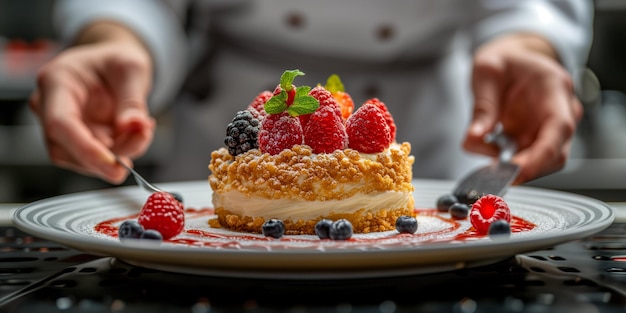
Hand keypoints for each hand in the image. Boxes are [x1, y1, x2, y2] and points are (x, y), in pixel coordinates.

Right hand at [29, 22, 154, 183]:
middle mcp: (49, 107)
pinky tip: (136, 134)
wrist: (113, 66)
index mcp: (56, 81)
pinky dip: (120, 151)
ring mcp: (59, 127)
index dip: (85, 149)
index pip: (60, 124)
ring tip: (143, 131)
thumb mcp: (132, 69)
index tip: (114, 164)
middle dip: (107, 156)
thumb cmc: (116, 61)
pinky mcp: (74, 141)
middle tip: (142, 139)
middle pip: (66, 149)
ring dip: (117, 154)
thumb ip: (132, 99)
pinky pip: (95, 158)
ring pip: (81, 159)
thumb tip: (133, 126)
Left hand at [464, 33, 582, 183]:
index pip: (559, 127)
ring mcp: (551, 128)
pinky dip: (510, 167)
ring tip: (488, 170)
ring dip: (517, 170)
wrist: (511, 60)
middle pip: (556, 153)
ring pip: (543, 162)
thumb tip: (474, 138)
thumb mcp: (486, 71)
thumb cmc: (503, 61)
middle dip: (527, 169)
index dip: (541, 154)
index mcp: (554, 88)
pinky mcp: (537, 139)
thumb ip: (483, 105)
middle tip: (495, 176)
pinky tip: (491, 164)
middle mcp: (561, 111)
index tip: (517, 170)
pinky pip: (529, 160)